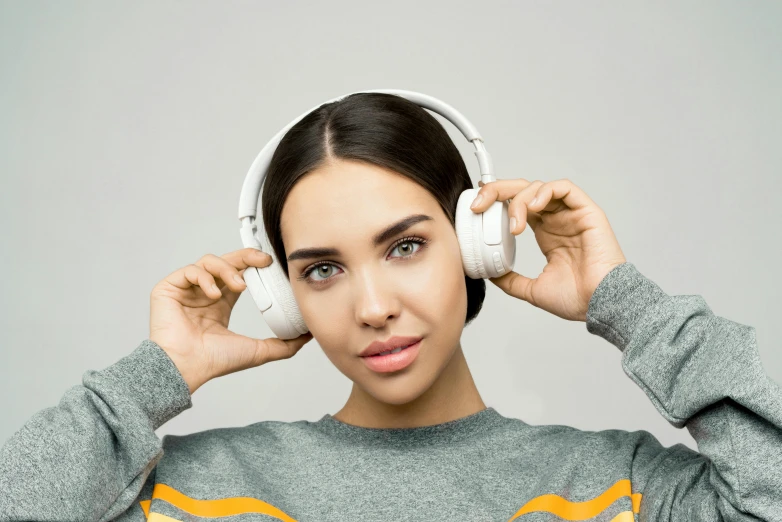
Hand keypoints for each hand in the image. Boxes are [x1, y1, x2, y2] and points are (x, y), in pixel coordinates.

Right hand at [149, 248, 312, 393]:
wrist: (186, 369)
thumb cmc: (214, 362)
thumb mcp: (258, 350)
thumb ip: (284, 344)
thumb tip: (308, 335)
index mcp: (221, 302)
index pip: (239, 273)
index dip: (253, 264)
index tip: (270, 263)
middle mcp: (204, 292)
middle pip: (226, 261)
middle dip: (245, 257)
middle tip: (263, 260)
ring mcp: (186, 290)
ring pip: (209, 261)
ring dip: (227, 269)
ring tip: (239, 286)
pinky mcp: (168, 288)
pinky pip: (189, 270)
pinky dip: (205, 278)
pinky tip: (215, 294)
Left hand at [470, 178, 626, 321]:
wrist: (600, 304)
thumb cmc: (577, 299)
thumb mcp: (532, 290)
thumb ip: (511, 280)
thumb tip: (490, 274)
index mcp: (545, 233)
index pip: (516, 206)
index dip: (495, 202)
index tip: (476, 210)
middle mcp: (557, 220)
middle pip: (523, 191)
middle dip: (498, 192)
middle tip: (480, 204)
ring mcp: (571, 214)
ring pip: (539, 187)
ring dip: (520, 199)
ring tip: (514, 225)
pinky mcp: (586, 211)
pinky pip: (564, 188)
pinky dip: (545, 191)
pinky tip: (534, 207)